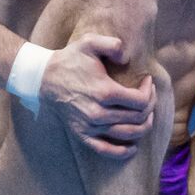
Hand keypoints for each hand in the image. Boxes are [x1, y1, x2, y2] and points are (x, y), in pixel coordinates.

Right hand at [40, 34, 156, 158]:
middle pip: (138, 118)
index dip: (149, 91)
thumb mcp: (90, 42)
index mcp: (105, 91)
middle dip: (150, 106)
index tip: (147, 82)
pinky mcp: (82, 135)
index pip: (141, 101)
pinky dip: (122, 152)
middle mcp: (99, 113)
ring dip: (143, 126)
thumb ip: (113, 44)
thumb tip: (127, 59)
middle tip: (148, 95)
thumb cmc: (70, 60)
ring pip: (128, 134)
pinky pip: (105, 150)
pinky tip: (133, 147)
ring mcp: (90, 126)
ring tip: (145, 115)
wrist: (44, 78)